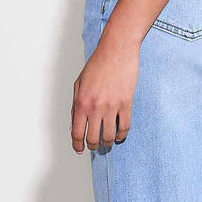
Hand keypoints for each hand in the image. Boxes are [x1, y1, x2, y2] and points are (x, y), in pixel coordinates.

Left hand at [71, 27, 139, 153]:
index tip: (79, 150)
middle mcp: (95, 107)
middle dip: (93, 146)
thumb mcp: (79, 84)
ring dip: (108, 143)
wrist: (116, 51)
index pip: (76, 132)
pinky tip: (120, 136)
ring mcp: (111, 106)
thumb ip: (76, 104)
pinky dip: (122, 135)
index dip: (77, 144)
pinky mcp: (126, 103)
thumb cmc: (98, 64)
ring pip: (109, 136)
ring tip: (108, 143)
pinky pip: (124, 126)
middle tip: (95, 146)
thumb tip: (75, 123)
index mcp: (81, 102)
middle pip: (93, 137)